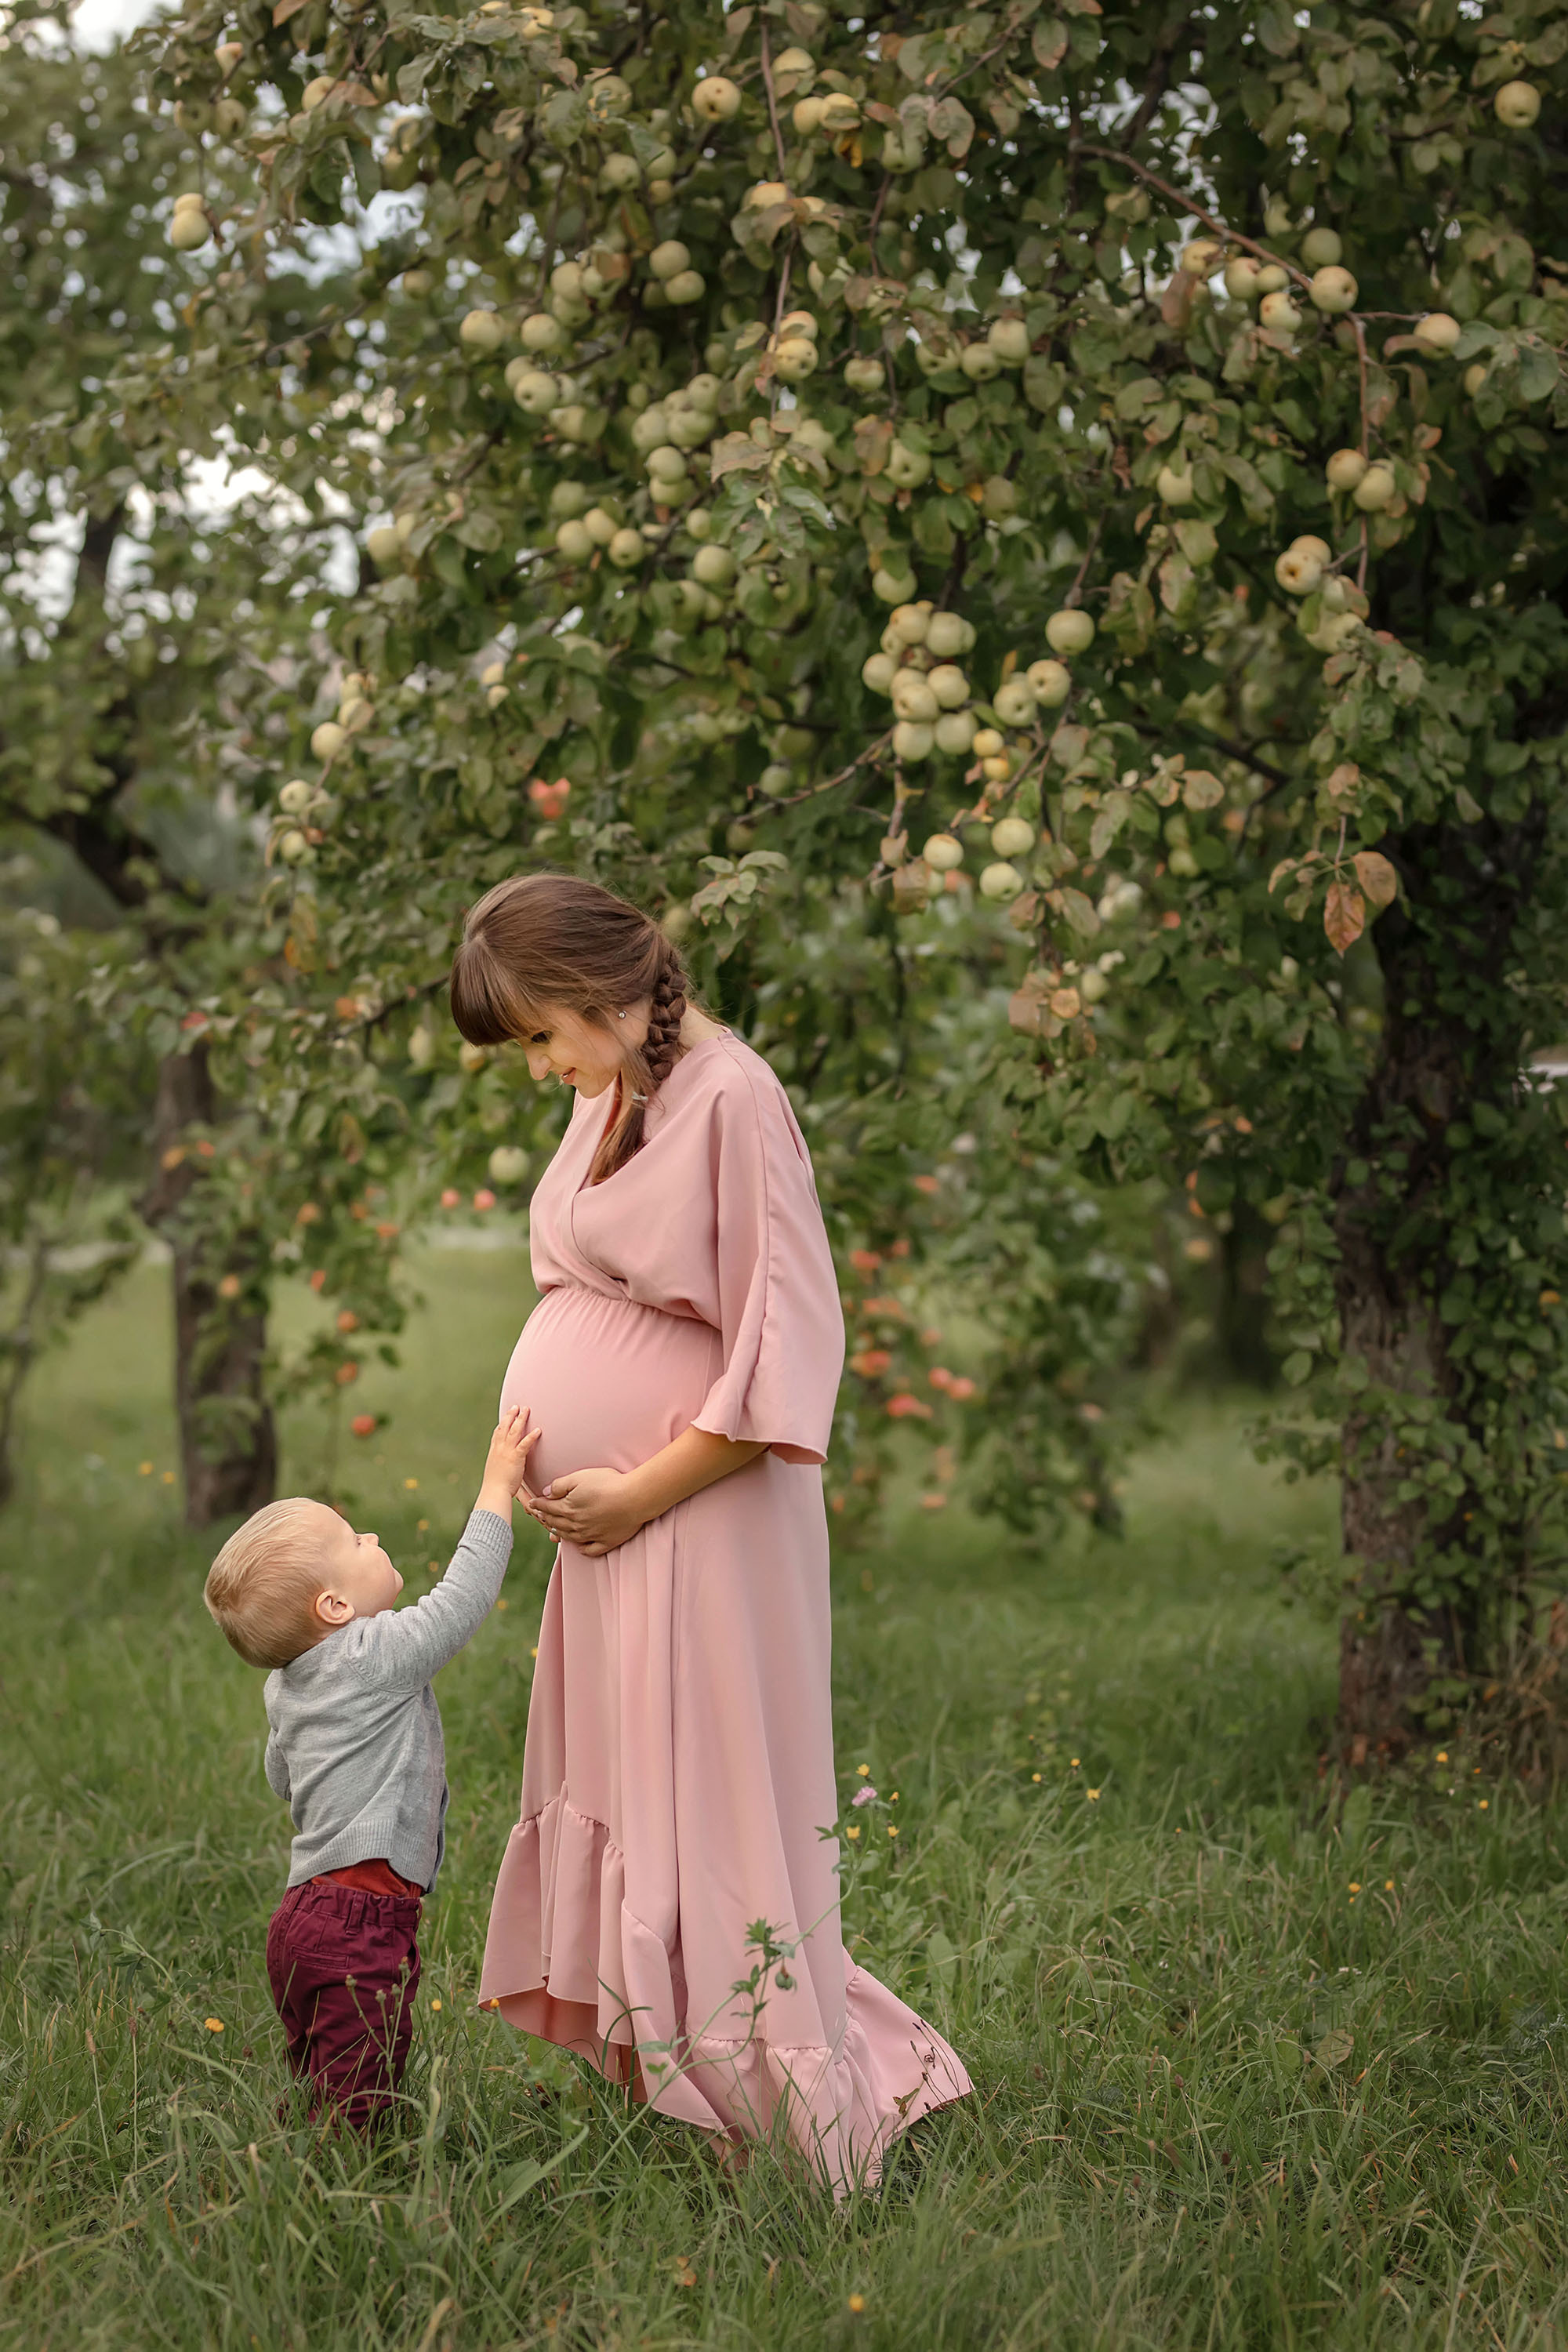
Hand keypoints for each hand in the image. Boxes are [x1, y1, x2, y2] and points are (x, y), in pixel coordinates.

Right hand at [476, 1406, 541, 1517]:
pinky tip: (538, 1430)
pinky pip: (525, 1444)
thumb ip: (502, 1468)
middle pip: (504, 1427)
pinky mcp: (515, 1457)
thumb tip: (505, 1471)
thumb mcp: (496, 1474)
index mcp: (493, 1452)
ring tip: (527, 1410)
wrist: (494, 1492)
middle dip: (510, 1415)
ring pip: (514, 1431)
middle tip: (516, 1406)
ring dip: (521, 1419)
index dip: (501, 1424)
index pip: (497, 1434)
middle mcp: (498, 1449)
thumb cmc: (495, 1487)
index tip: (506, 1416)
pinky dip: (531, 1436)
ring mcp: (506, 1452)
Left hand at [528, 1466, 647, 1557]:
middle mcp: (576, 1525)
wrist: (635, 1498)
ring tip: (552, 1531)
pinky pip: (589, 1550)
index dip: (538, 1505)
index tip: (532, 1503)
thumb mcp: (581, 1477)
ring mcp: (591, 1535)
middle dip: (545, 1519)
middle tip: (539, 1517)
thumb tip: (546, 1492)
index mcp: (569, 1508)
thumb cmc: (609, 1483)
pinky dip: (581, 1549)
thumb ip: (561, 1485)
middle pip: (556, 1523)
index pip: (548, 1507)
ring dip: (558, 1534)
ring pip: (569, 1537)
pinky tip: (579, 1546)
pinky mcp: (606, 1542)